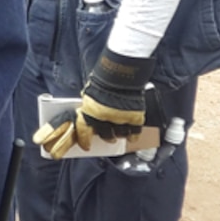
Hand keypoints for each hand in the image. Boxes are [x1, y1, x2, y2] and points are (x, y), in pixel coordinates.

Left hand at [33, 48, 153, 158]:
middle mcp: (105, 118)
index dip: (84, 141)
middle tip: (107, 137)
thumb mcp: (90, 96)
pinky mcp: (135, 117)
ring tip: (119, 133)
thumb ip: (90, 108)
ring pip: (120, 134)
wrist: (120, 74)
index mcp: (90, 112)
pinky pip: (135, 132)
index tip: (86, 146)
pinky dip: (133, 136)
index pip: (84, 132)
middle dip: (106, 137)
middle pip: (105, 135)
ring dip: (119, 135)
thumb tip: (89, 116)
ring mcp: (121, 118)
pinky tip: (132, 137)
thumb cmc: (103, 82)